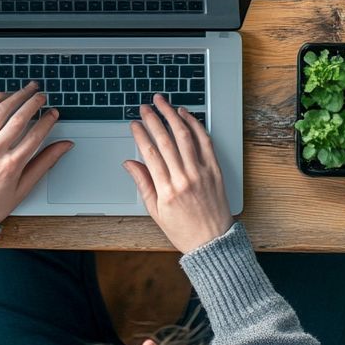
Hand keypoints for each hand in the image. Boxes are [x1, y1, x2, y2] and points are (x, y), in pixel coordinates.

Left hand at [0, 83, 72, 223]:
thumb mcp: (23, 189)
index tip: (53, 113)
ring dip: (15, 96)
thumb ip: (44, 163)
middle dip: (33, 103)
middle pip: (19, 119)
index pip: (35, 135)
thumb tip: (64, 146)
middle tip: (42, 95)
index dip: (47, 120)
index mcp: (11, 166)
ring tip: (26, 89)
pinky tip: (1, 96)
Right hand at [123, 94, 233, 253]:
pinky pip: (205, 141)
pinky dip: (195, 125)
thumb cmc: (183, 230)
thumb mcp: (155, 212)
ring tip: (163, 102)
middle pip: (166, 140)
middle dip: (153, 119)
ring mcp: (202, 172)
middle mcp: (184, 178)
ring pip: (185, 135)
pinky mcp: (215, 170)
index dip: (141, 134)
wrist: (213, 242)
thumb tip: (129, 163)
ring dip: (172, 115)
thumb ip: (143, 184)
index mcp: (167, 190)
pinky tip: (186, 115)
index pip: (150, 153)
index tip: (134, 123)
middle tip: (145, 107)